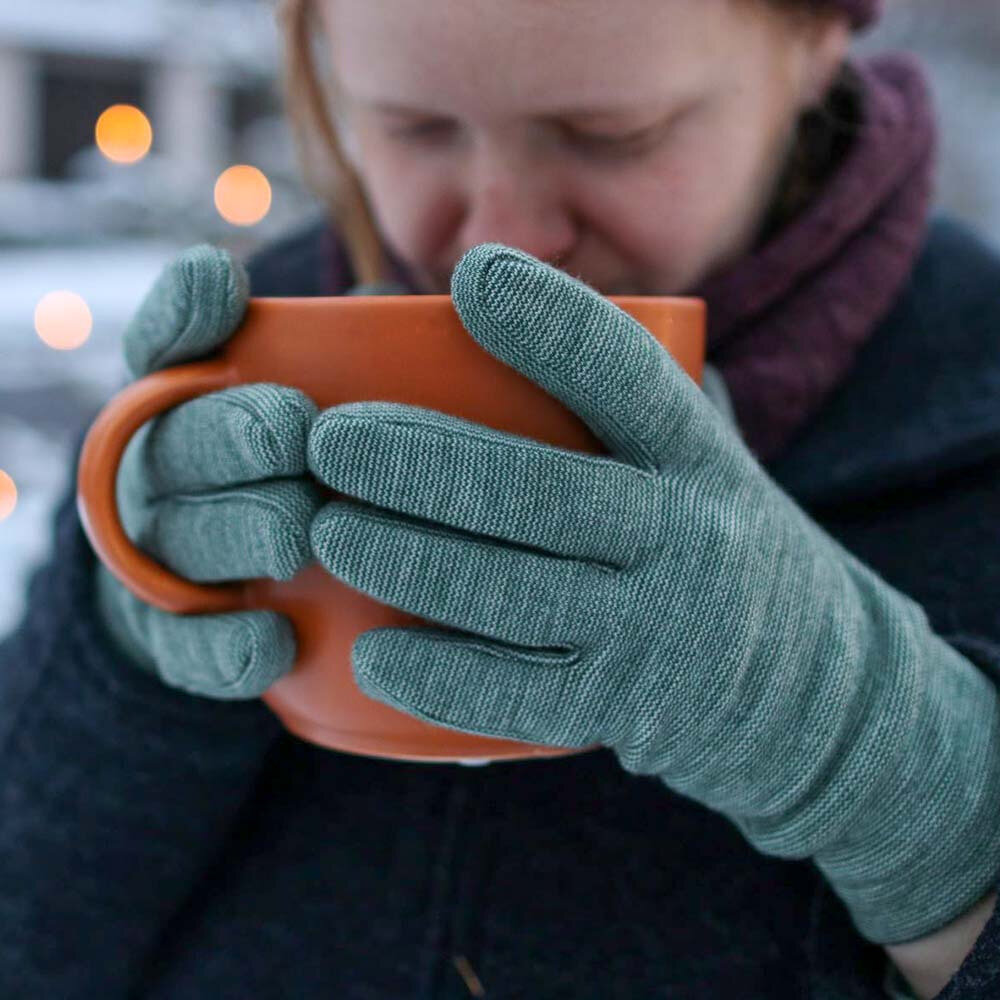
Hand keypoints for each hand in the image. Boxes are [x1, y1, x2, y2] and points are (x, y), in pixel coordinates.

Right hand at [95, 245, 326, 698]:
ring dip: (234, 531)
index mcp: (196, 404)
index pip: (170, 347)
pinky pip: (191, 650)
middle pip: (181, 446)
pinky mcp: (184, 639)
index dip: (183, 318)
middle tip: (289, 432)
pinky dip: (225, 648)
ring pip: (185, 541)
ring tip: (293, 531)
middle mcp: (173, 474)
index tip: (221, 290)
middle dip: (229, 435)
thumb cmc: (328, 466)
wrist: (267, 587)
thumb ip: (363, 352)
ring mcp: (172, 557)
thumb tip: (420, 305)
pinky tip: (272, 641)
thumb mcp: (345, 395)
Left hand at [304, 243, 999, 944]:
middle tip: (326, 440)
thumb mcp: (693, 457)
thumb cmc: (708, 536)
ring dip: (403, 558)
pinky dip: (437, 674)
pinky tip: (372, 651)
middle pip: (536, 491)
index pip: (625, 373)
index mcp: (696, 455)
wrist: (807, 682)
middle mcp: (682, 535)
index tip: (471, 275)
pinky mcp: (620, 706)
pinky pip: (515, 693)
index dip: (549, 320)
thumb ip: (613, 397)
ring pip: (509, 590)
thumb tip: (447, 326)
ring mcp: (652, 628)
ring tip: (325, 529)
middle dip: (417, 462)